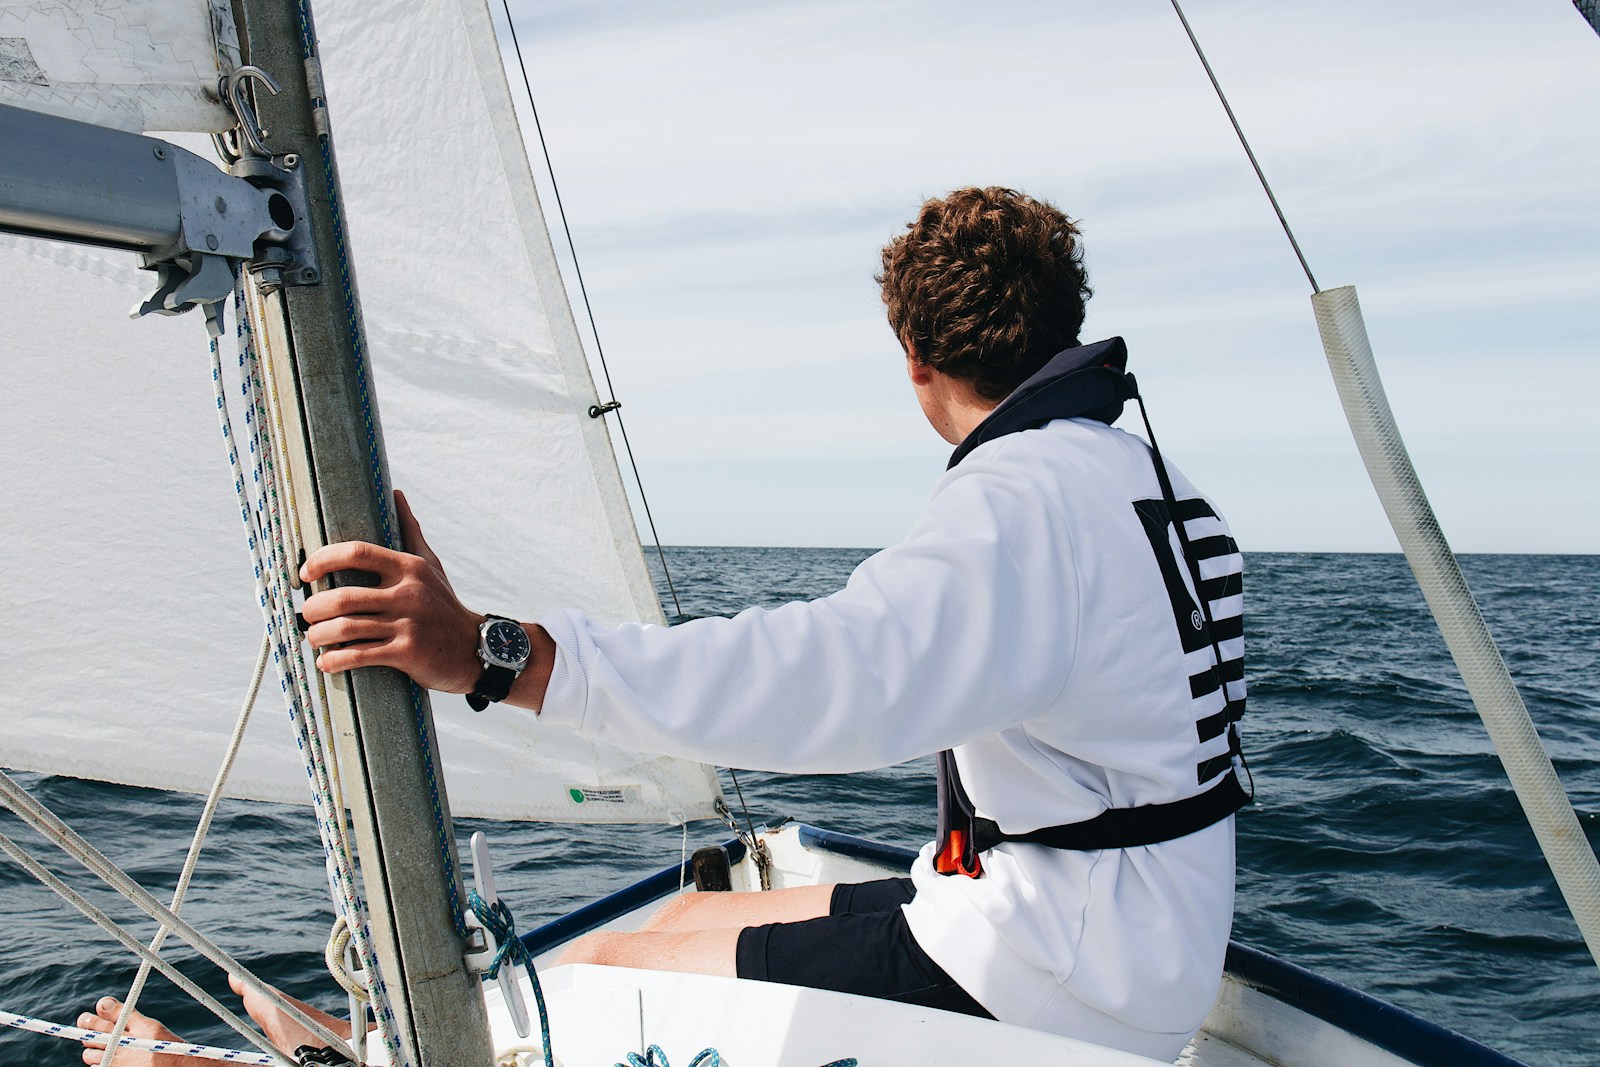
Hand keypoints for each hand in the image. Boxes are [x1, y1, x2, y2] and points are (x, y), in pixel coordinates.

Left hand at [299, 489, 481, 692]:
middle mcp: (408, 593)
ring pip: (346, 629)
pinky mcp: (407, 653)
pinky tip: (326, 663)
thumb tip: (396, 494)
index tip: (305, 573)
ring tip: (312, 638)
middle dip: (313, 609)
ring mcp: (408, 624)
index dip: (322, 560)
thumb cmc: (444, 604)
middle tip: (305, 615)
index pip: (357, 552)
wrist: (473, 648)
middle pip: (343, 597)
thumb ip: (410, 531)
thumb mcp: (431, 565)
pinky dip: (335, 661)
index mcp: (408, 568)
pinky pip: (359, 656)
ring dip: (318, 636)